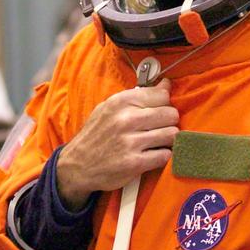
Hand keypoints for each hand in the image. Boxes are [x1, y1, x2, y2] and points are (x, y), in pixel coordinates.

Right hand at [55, 79, 178, 207]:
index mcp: (120, 102)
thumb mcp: (110, 108)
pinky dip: (163, 155)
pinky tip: (153, 155)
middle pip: (170, 114)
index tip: (158, 110)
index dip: (164, 103)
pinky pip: (165, 155)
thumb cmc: (97, 134)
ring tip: (157, 141)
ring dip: (168, 139)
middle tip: (159, 128)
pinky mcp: (135, 163)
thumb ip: (138, 96)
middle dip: (169, 121)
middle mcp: (126, 119)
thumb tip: (166, 84)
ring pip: (171, 134)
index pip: (161, 95)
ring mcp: (130, 142)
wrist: (77, 165)